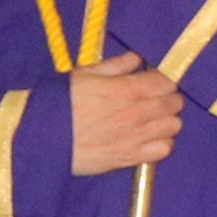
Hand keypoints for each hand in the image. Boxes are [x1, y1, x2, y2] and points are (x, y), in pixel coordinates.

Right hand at [68, 50, 182, 173]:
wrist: (42, 138)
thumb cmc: (60, 103)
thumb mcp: (84, 75)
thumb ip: (115, 66)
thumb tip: (136, 58)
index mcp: (126, 89)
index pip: (166, 81)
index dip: (164, 79)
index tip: (156, 80)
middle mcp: (136, 113)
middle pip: (174, 104)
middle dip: (169, 98)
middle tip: (155, 99)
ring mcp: (135, 137)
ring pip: (173, 126)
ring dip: (167, 121)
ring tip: (153, 120)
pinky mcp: (130, 158)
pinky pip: (163, 150)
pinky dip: (162, 143)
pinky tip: (149, 139)